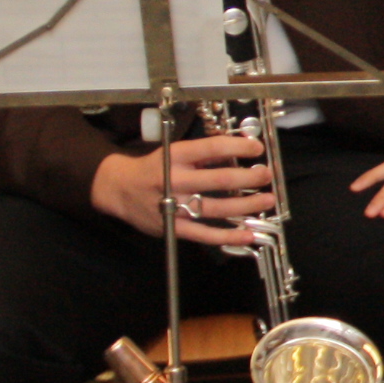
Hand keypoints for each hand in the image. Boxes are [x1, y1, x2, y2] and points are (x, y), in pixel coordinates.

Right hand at [93, 134, 278, 245]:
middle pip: (216, 180)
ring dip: (244, 206)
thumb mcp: (172, 152)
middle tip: (264, 175)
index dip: (236, 146)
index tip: (256, 147)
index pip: (210, 148)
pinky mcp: (172, 227)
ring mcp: (173, 206)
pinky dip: (227, 236)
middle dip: (246, 178)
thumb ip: (202, 153)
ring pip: (214, 208)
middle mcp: (174, 180)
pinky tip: (248, 234)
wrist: (118, 189)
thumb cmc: (152, 168)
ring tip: (266, 200)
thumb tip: (239, 148)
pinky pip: (203, 234)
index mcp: (174, 157)